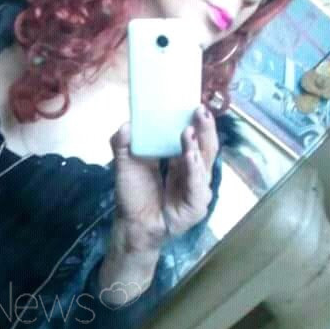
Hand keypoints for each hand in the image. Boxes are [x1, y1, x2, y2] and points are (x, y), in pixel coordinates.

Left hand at [110, 106, 218, 250]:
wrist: (132, 225)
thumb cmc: (134, 194)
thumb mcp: (126, 164)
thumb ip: (123, 143)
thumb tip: (125, 124)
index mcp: (182, 159)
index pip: (196, 136)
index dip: (198, 121)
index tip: (195, 103)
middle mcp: (194, 172)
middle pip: (206, 146)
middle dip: (204, 128)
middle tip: (199, 110)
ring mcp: (197, 189)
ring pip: (203, 164)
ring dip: (197, 146)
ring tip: (189, 131)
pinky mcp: (195, 207)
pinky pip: (197, 188)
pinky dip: (193, 172)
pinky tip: (189, 158)